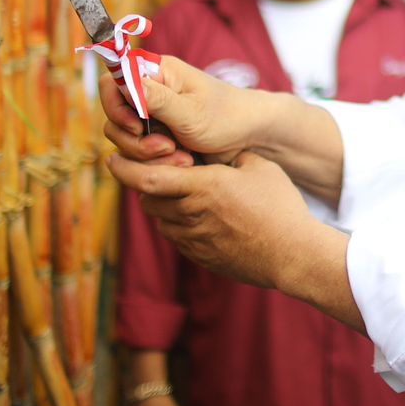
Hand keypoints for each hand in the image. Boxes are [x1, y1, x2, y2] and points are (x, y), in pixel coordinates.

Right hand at [98, 53, 268, 165]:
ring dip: (149, 156)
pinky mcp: (157, 138)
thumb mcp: (190, 111)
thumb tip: (122, 81)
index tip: (138, 126)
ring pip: (125, 141)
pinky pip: (139, 155)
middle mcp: (149, 93)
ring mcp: (152, 118)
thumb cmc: (226, 117)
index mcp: (157, 73)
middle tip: (167, 147)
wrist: (250, 138)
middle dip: (136, 140)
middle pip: (114, 118)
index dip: (116, 107)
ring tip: (183, 159)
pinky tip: (184, 163)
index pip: (111, 82)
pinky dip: (156, 163)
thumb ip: (154, 99)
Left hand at [106, 150, 325, 289]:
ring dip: (162, 206)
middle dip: (144, 185)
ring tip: (182, 194)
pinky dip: (178, 224)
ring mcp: (193, 240)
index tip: (112, 158)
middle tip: (153, 171)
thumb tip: (212, 148)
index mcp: (202, 187)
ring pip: (160, 220)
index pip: (147, 178)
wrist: (292, 254)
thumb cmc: (280, 206)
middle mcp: (190, 214)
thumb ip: (227, 155)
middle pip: (147, 200)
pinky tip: (201, 216)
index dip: (123, 168)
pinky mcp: (200, 256)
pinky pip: (177, 237)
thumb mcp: (257, 166)